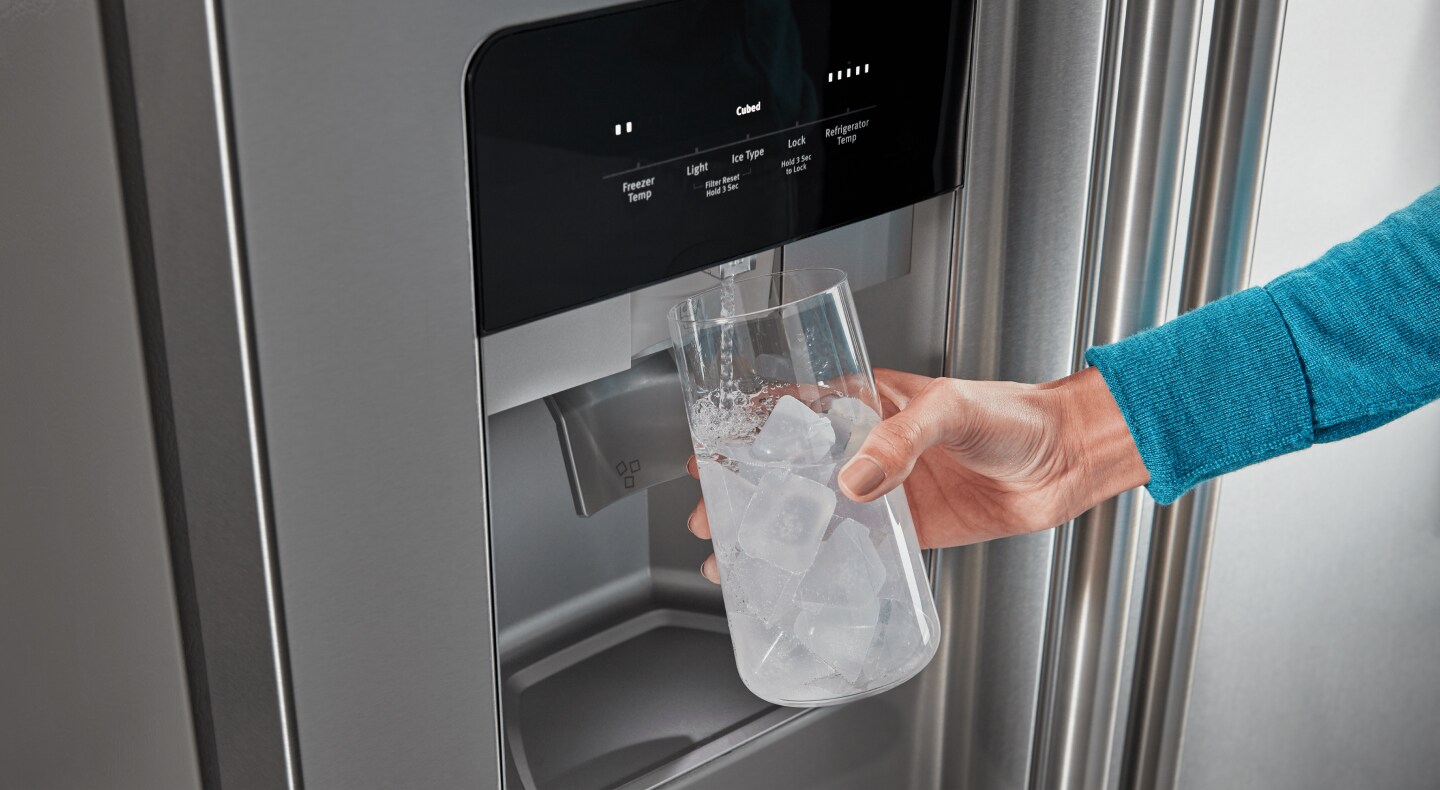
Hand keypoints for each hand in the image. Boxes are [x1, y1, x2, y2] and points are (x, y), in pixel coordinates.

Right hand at [685, 367, 1147, 581]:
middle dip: (746, 494)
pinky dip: (823, 564)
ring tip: (737, 560)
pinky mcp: (906, 529)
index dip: (746, 431)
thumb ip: (900, 442)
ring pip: (815, 513)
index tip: (712, 452)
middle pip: (791, 470)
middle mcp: (867, 447)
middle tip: (712, 518)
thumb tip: (854, 479)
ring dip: (776, 536)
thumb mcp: (950, 411)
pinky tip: (797, 580)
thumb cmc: (1015, 415)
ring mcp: (884, 490)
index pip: (792, 411)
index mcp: (867, 403)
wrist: (1066, 460)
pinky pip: (855, 548)